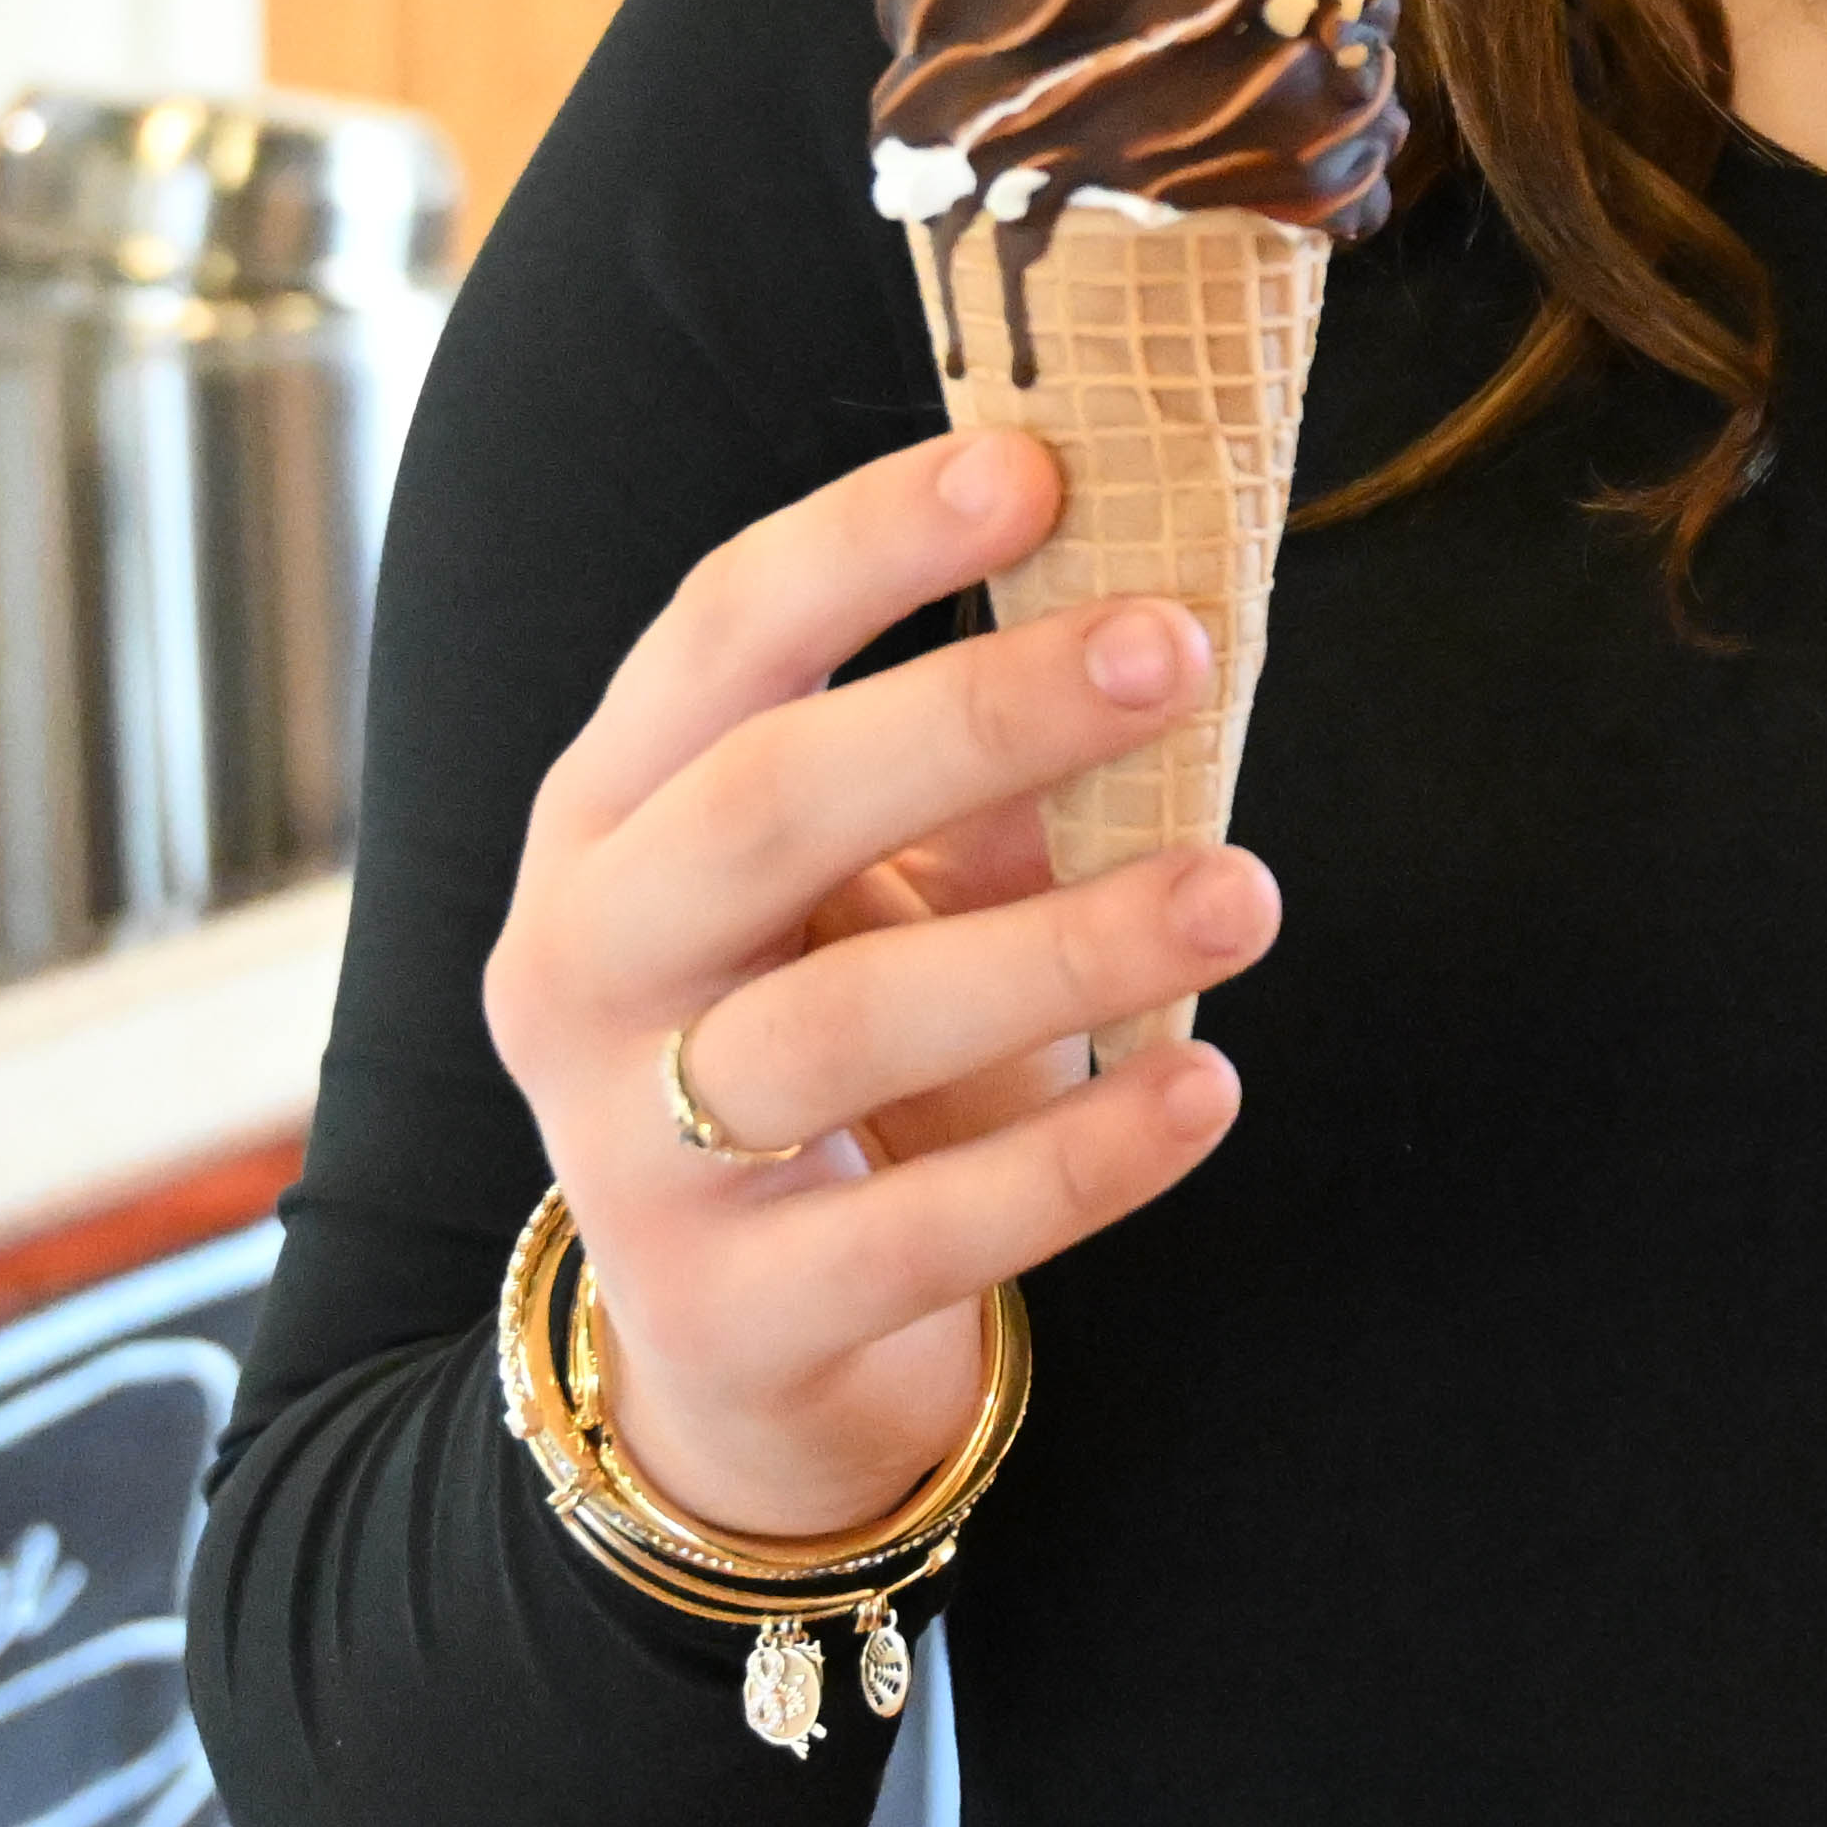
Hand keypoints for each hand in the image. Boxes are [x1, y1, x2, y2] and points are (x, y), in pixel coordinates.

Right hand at [478, 427, 1275, 1540]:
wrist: (739, 1359)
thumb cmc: (827, 1051)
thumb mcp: (866, 901)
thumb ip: (971, 785)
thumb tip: (1147, 629)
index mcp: (606, 817)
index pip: (718, 637)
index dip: (868, 543)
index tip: (1036, 468)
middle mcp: (580, 966)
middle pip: (763, 807)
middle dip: (976, 712)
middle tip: (1177, 647)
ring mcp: (632, 1154)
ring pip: (837, 1029)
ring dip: (1062, 947)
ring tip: (1246, 892)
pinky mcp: (730, 1318)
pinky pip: (918, 1229)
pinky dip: (1075, 1159)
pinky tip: (1204, 1091)